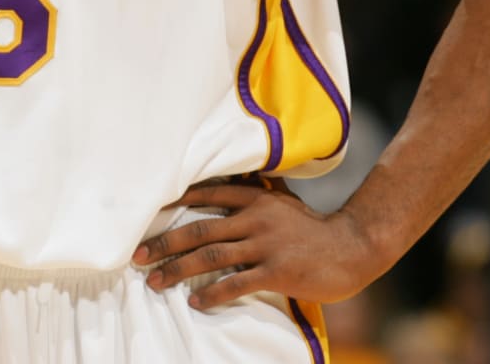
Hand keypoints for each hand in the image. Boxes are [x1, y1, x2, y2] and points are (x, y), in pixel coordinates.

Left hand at [133, 181, 385, 309]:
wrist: (351, 247)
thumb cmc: (313, 228)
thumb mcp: (283, 203)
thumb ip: (256, 197)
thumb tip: (227, 188)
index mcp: (256, 198)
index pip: (207, 194)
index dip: (175, 203)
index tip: (148, 213)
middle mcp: (256, 217)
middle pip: (199, 229)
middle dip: (164, 243)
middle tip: (137, 255)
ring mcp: (266, 244)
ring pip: (211, 256)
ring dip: (178, 270)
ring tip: (154, 282)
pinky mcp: (277, 271)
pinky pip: (236, 283)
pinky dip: (212, 293)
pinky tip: (195, 302)